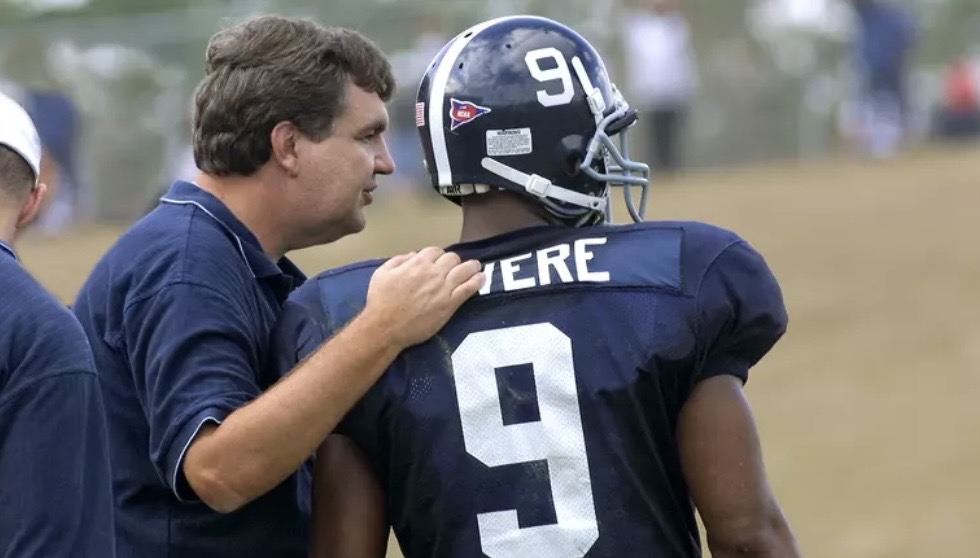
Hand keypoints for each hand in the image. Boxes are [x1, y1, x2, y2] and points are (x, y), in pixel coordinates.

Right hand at [364, 247, 483, 347]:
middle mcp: (433, 273)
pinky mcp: (450, 304)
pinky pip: (469, 288)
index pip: (435, 251)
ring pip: (464, 270)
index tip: (438, 261)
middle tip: (455, 267)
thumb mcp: (381, 273)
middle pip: (452, 258)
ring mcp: (444, 288)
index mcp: (417, 263)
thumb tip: (412, 255)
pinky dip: (477, 281)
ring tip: (476, 267)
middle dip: (453, 261)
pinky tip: (482, 278)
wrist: (386, 327)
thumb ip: (398, 260)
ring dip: (472, 266)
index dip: (437, 255)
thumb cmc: (380, 301)